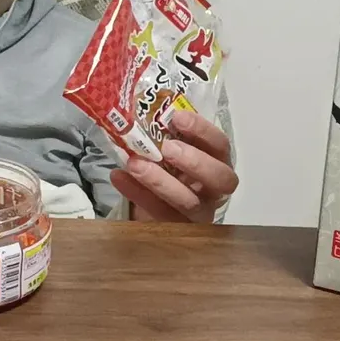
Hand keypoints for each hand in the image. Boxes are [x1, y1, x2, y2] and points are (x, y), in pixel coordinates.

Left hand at [110, 110, 238, 222]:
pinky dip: (138, 195)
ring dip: (160, 181)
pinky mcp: (176, 230)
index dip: (203, 131)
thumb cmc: (169, 169)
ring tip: (134, 164)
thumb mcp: (174, 150)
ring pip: (189, 202)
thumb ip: (168, 135)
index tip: (177, 117)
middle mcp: (214, 190)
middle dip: (194, 161)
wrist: (152, 205)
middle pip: (220, 179)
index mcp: (217, 163)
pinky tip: (119, 177)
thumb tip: (142, 110)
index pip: (220, 146)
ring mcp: (198, 214)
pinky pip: (159, 215)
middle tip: (166, 148)